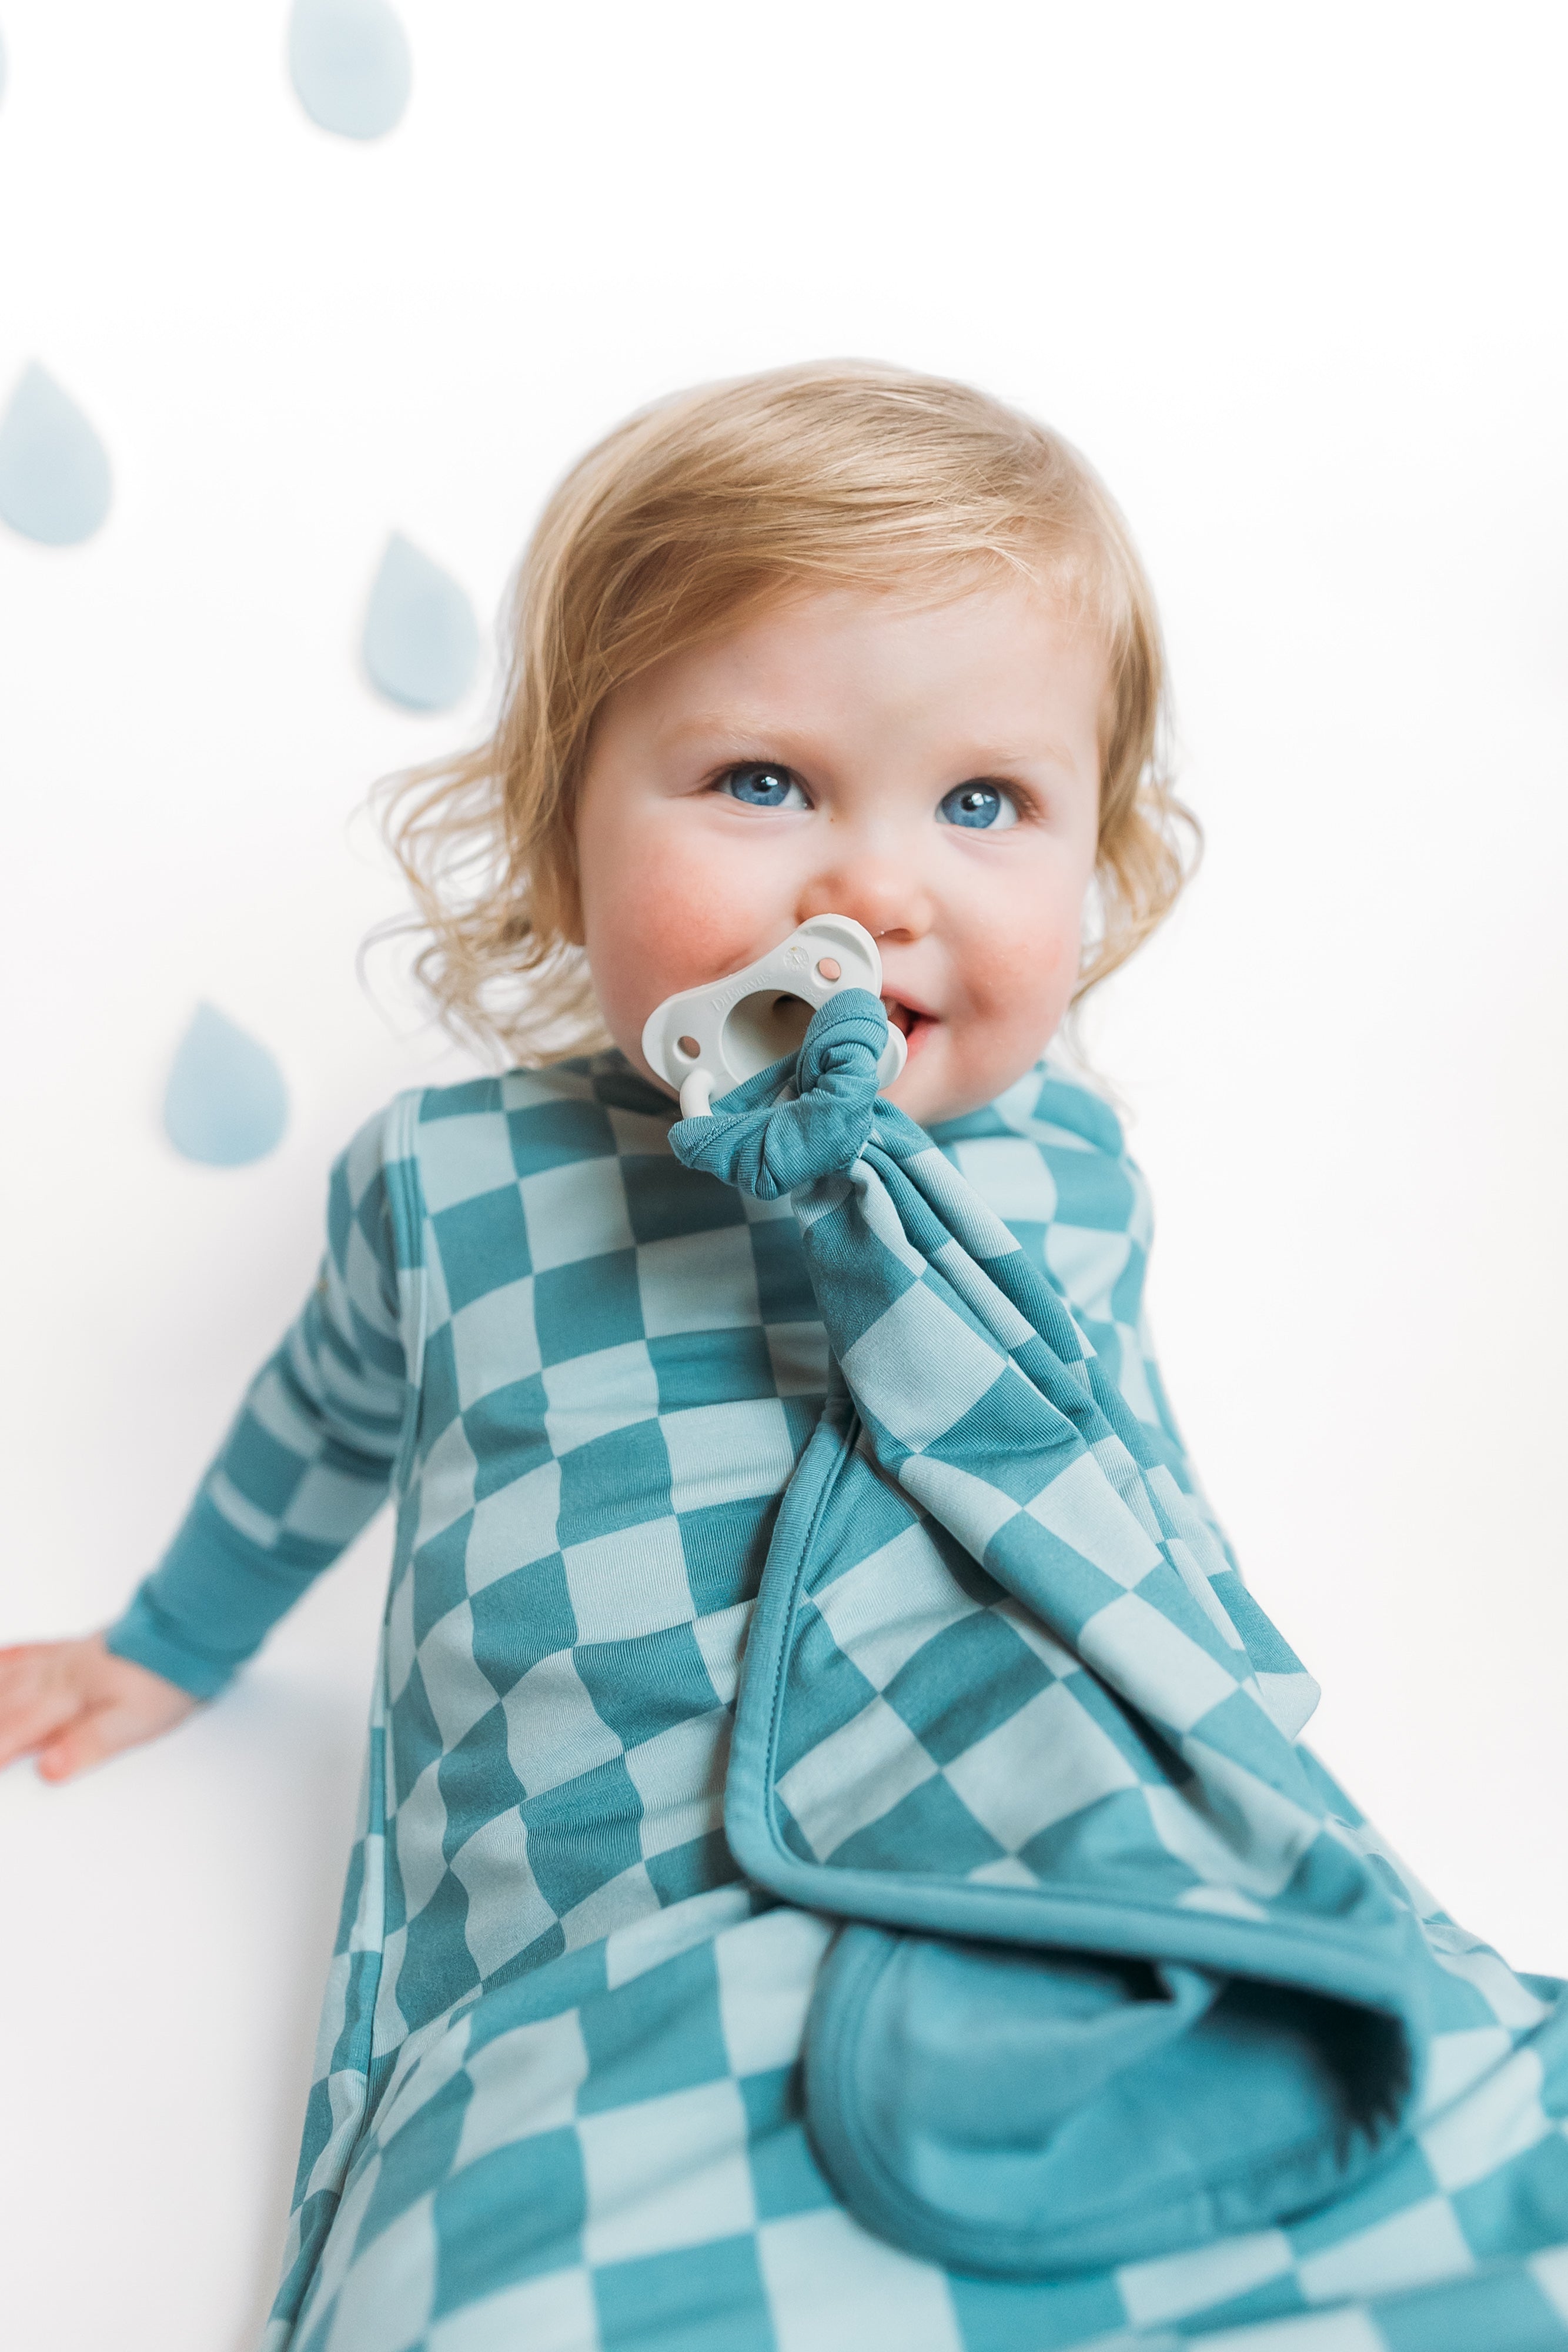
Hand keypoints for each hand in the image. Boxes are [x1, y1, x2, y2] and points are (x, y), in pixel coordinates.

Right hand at [0, 1633, 201, 1781]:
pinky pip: (22, 1654)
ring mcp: (59, 1661)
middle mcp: (53, 1677)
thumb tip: (48, 1770)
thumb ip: (88, 1745)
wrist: (188, 1633)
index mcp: (64, 1699)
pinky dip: (1, 1661)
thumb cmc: (164, 1680)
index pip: (8, 1734)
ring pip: (3, 1680)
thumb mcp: (134, 1723)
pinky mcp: (70, 1651)